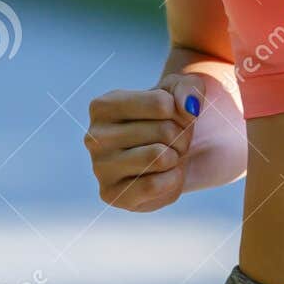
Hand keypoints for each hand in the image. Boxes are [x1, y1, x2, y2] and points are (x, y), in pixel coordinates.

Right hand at [83, 72, 205, 212]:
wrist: (168, 153)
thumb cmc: (169, 117)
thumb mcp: (181, 90)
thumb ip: (189, 88)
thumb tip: (189, 107)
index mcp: (102, 106)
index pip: (162, 104)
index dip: (180, 112)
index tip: (172, 117)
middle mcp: (94, 136)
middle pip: (164, 131)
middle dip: (180, 136)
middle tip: (173, 140)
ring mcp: (99, 168)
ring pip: (158, 157)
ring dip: (176, 157)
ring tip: (168, 155)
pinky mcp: (111, 195)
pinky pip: (153, 186)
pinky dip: (171, 180)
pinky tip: (163, 175)